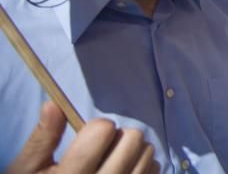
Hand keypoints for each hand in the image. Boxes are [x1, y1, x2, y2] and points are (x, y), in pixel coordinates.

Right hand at [7, 101, 158, 173]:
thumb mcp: (28, 169)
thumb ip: (43, 139)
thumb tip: (54, 105)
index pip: (102, 132)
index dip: (98, 127)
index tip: (90, 135)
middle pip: (132, 140)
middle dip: (119, 136)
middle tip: (104, 147)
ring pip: (148, 153)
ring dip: (134, 151)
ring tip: (114, 160)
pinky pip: (154, 170)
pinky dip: (144, 166)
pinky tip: (125, 171)